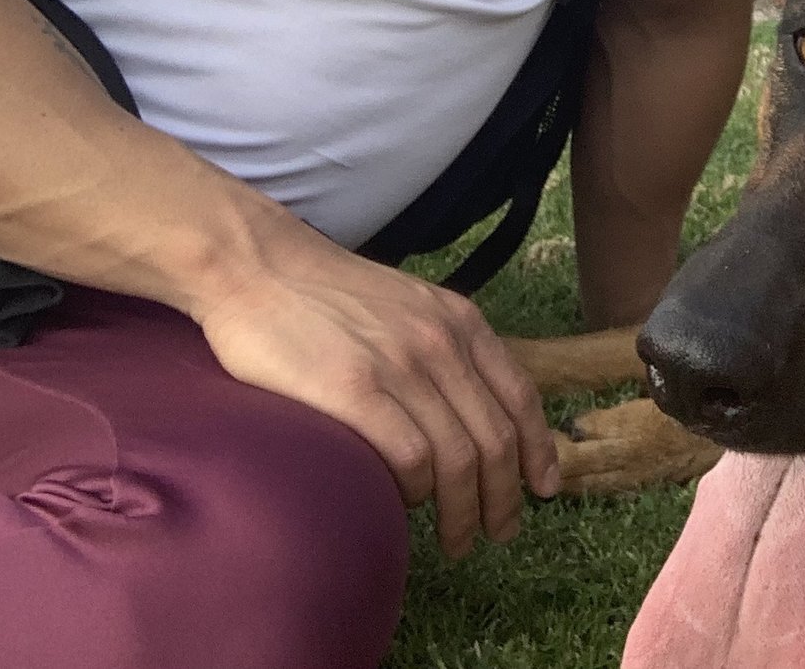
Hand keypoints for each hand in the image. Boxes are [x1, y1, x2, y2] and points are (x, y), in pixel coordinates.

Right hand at [193, 229, 560, 556]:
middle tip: (499, 533)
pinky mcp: (353, 391)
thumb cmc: (326, 294)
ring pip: (458, 457)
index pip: (519, 396)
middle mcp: (441, 343)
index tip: (544, 487)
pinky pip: (409, 457)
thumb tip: (467, 408)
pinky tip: (408, 504)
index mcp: (460, 322)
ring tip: (458, 539)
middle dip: (504, 496)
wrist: (259, 265)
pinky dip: (417, 491)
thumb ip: (442, 347)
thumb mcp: (408, 306)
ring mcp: (400, 366)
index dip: (538, 448)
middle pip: (495, 438)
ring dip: (464, 509)